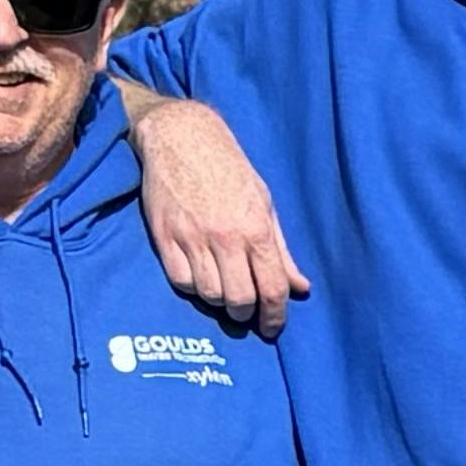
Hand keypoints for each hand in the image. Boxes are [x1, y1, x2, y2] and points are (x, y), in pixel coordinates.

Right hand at [118, 92, 307, 335]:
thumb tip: (301, 287)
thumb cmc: (229, 169)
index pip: (272, 289)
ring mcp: (192, 238)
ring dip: (218, 303)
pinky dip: (192, 288)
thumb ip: (282, 250)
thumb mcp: (265, 204)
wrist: (181, 137)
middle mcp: (226, 237)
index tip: (272, 327)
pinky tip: (199, 279)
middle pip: (239, 299)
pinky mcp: (164, 236)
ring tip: (223, 293)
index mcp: (256, 229)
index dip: (274, 317)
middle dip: (245, 315)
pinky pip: (180, 281)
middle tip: (246, 313)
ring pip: (209, 295)